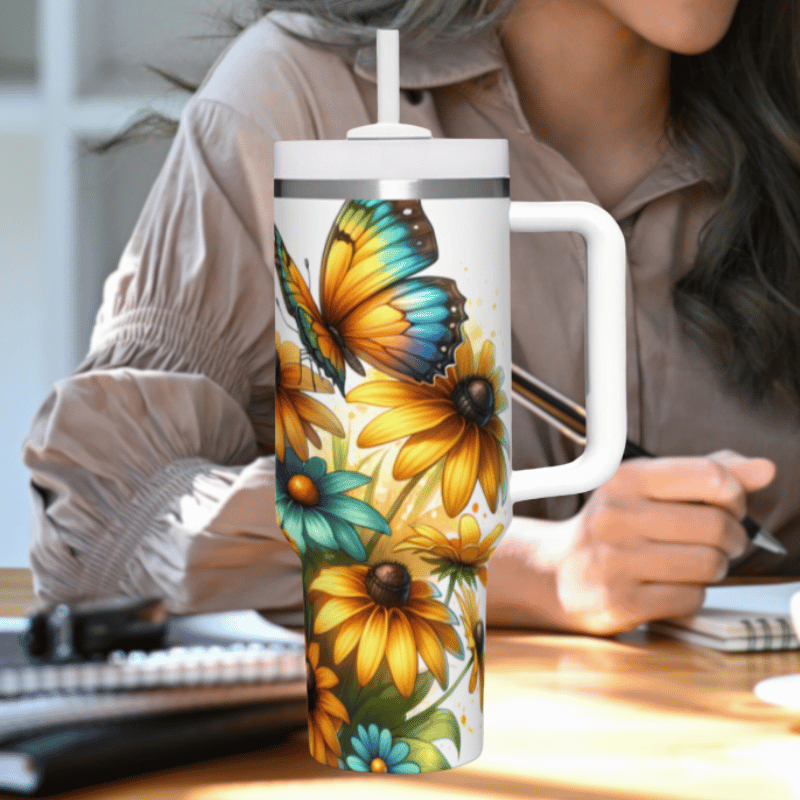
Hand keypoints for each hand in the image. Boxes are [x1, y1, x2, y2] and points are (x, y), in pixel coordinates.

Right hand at [553, 450, 775, 634]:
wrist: (558, 573)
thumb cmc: (613, 528)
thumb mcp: (648, 489)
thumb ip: (705, 474)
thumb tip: (764, 469)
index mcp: (623, 479)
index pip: (709, 476)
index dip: (735, 494)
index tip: (729, 505)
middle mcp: (614, 516)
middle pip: (715, 525)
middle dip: (732, 537)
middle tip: (722, 541)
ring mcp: (614, 561)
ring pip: (708, 564)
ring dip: (715, 567)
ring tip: (696, 562)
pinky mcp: (620, 601)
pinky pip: (690, 597)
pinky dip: (693, 593)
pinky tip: (672, 584)